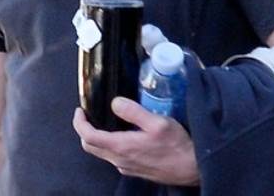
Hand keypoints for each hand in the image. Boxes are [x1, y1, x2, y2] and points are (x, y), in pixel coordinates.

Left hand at [72, 98, 199, 185]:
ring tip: (102, 121)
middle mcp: (120, 160)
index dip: (79, 122)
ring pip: (101, 152)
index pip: (88, 136)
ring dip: (96, 137)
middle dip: (84, 129)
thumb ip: (133, 111)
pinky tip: (120, 134)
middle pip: (90, 146)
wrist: (193, 168)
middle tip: (87, 115)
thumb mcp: (157, 122)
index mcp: (122, 147)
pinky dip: (108, 144)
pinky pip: (114, 157)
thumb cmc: (178, 146)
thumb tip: (114, 102)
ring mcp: (127, 167)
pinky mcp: (134, 170)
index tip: (80, 110)